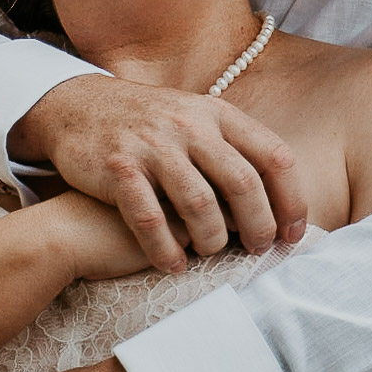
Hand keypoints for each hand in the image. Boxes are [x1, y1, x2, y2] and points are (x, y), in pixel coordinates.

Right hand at [13, 77, 306, 271]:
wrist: (77, 106)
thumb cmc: (150, 124)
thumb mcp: (196, 117)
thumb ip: (233, 148)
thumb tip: (280, 199)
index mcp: (217, 113)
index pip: (274, 155)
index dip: (291, 199)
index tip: (294, 232)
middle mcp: (189, 125)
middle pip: (242, 182)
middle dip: (258, 225)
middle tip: (259, 248)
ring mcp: (153, 145)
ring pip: (199, 203)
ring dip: (213, 238)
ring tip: (213, 252)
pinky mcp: (119, 168)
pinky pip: (148, 218)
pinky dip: (165, 248)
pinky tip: (173, 265)